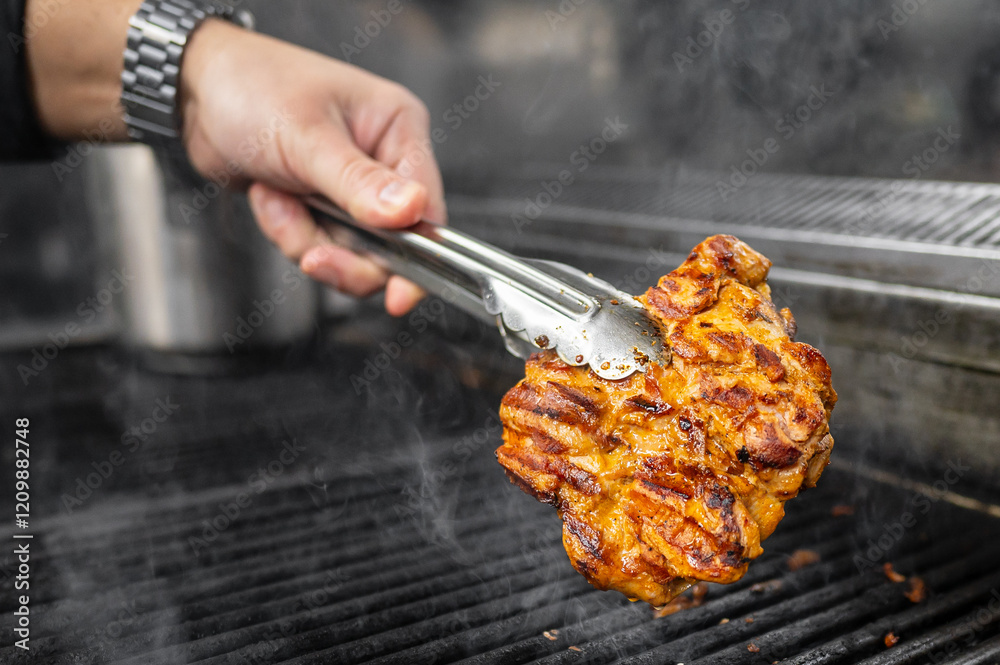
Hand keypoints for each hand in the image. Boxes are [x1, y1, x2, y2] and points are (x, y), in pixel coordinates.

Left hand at [180, 20, 444, 314]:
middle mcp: (382, 160)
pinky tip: (269, 197)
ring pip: (352, 253)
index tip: (398, 294)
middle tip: (310, 255)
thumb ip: (358, 182)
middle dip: (344, 254)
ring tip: (276, 200)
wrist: (192, 91)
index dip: (416, 256)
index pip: (426, 208)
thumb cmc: (250, 86)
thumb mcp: (306, 137)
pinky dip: (289, 232)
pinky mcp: (323, 205)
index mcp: (397, 128)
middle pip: (391, 244)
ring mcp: (352, 187)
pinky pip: (319, 246)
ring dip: (306, 238)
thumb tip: (410, 212)